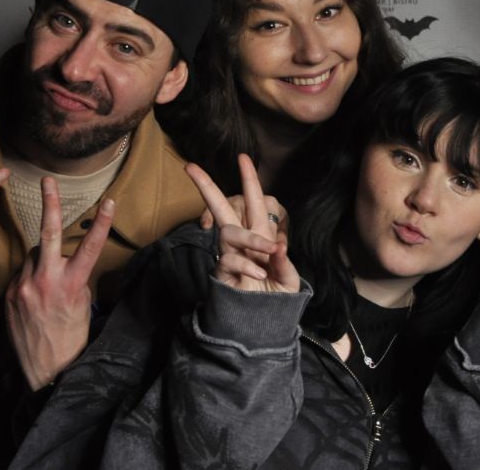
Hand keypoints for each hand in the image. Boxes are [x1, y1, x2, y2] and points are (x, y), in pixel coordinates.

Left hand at [5, 178, 114, 389]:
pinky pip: (22, 271)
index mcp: (71, 285)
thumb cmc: (70, 336)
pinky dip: (30, 275)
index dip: (102, 223)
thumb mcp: (82, 303)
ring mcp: (24, 287)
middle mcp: (46, 282)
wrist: (44, 368)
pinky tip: (35, 295)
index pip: (90, 247)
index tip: (109, 202)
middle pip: (48, 234)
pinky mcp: (9, 293)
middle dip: (49, 204)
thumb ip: (73, 275)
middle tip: (47, 180)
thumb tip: (63, 258)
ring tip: (49, 283)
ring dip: (42, 258)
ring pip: (33, 254)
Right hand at [187, 154, 297, 293]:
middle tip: (190, 167)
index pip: (254, 202)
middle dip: (206, 186)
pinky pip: (231, 260)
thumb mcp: (289, 280)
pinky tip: (259, 273)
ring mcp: (230, 254)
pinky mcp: (222, 272)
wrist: (264, 321)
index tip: (242, 157)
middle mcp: (242, 239)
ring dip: (251, 239)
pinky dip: (247, 265)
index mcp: (261, 233)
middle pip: (221, 207)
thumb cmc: (276, 295)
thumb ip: (284, 263)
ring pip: (230, 232)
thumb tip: (277, 246)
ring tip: (268, 250)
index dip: (249, 180)